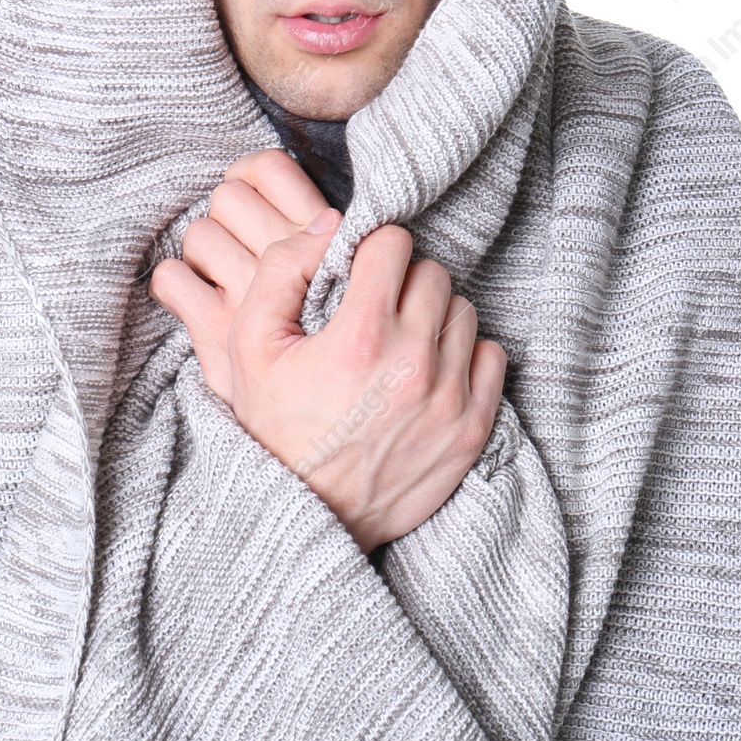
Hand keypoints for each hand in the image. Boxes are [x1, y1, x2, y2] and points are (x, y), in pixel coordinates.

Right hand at [150, 150, 507, 552]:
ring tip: (399, 341)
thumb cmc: (274, 426)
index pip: (394, 243)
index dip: (370, 250)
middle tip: (374, 309)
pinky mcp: (473, 428)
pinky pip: (492, 355)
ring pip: (463, 310)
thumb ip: (283, 269)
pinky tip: (428, 370)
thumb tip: (331, 224)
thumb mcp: (248, 344)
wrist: (307, 516)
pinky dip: (465, 355)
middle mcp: (413, 362)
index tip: (356, 273)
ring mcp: (449, 397)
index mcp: (360, 336)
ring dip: (433, 315)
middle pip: (432, 273)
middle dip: (402, 281)